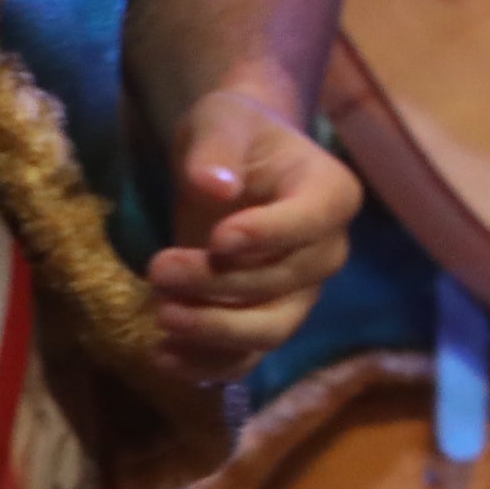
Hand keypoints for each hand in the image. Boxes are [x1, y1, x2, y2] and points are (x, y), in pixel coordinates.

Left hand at [150, 88, 359, 380]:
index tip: (217, 238)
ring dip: (215, 330)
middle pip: (286, 283)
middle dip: (220, 283)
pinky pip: (246, 357)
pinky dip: (207, 365)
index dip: (270, 236)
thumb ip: (217, 150)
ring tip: (161, 315)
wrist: (230, 163)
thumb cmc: (233, 135)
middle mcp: (326, 250)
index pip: (313, 222)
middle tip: (158, 266)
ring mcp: (299, 291)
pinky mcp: (264, 318)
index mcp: (331, 193)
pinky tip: (161, 353)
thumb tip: (213, 188)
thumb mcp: (220, 123)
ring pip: (272, 330)